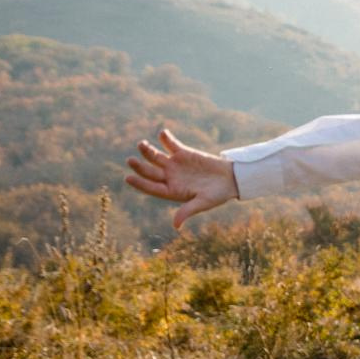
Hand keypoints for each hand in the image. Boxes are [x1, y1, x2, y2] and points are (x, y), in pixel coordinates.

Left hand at [124, 127, 238, 228]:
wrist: (231, 179)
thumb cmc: (218, 195)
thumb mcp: (204, 203)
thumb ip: (188, 210)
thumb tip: (176, 225)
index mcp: (172, 191)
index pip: (152, 188)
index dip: (140, 183)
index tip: (128, 178)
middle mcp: (170, 177)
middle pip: (150, 171)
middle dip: (140, 167)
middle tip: (130, 161)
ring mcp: (175, 164)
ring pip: (156, 156)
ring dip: (148, 151)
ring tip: (141, 144)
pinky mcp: (183, 153)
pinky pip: (171, 144)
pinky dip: (166, 139)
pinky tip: (162, 133)